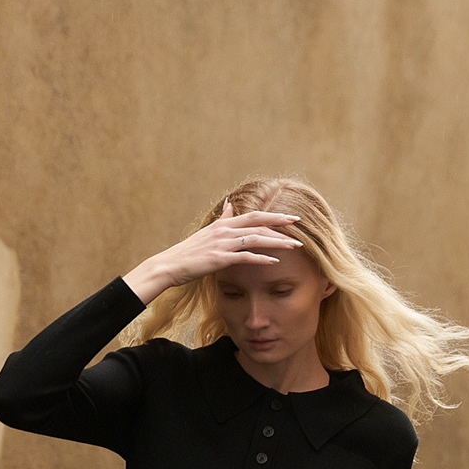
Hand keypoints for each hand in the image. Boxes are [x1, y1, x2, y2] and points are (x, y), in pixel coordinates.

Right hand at [124, 206, 300, 303]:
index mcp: (223, 224)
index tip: (291, 218)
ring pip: (255, 238)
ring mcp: (222, 244)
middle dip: (280, 224)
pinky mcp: (218, 259)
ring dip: (277, 242)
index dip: (274, 216)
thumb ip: (223, 219)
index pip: (254, 216)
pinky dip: (261, 258)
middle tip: (300, 226)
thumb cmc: (189, 253)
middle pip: (258, 223)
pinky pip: (244, 257)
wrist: (169, 266)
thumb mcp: (207, 232)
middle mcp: (224, 231)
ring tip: (294, 246)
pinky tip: (274, 261)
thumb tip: (230, 202)